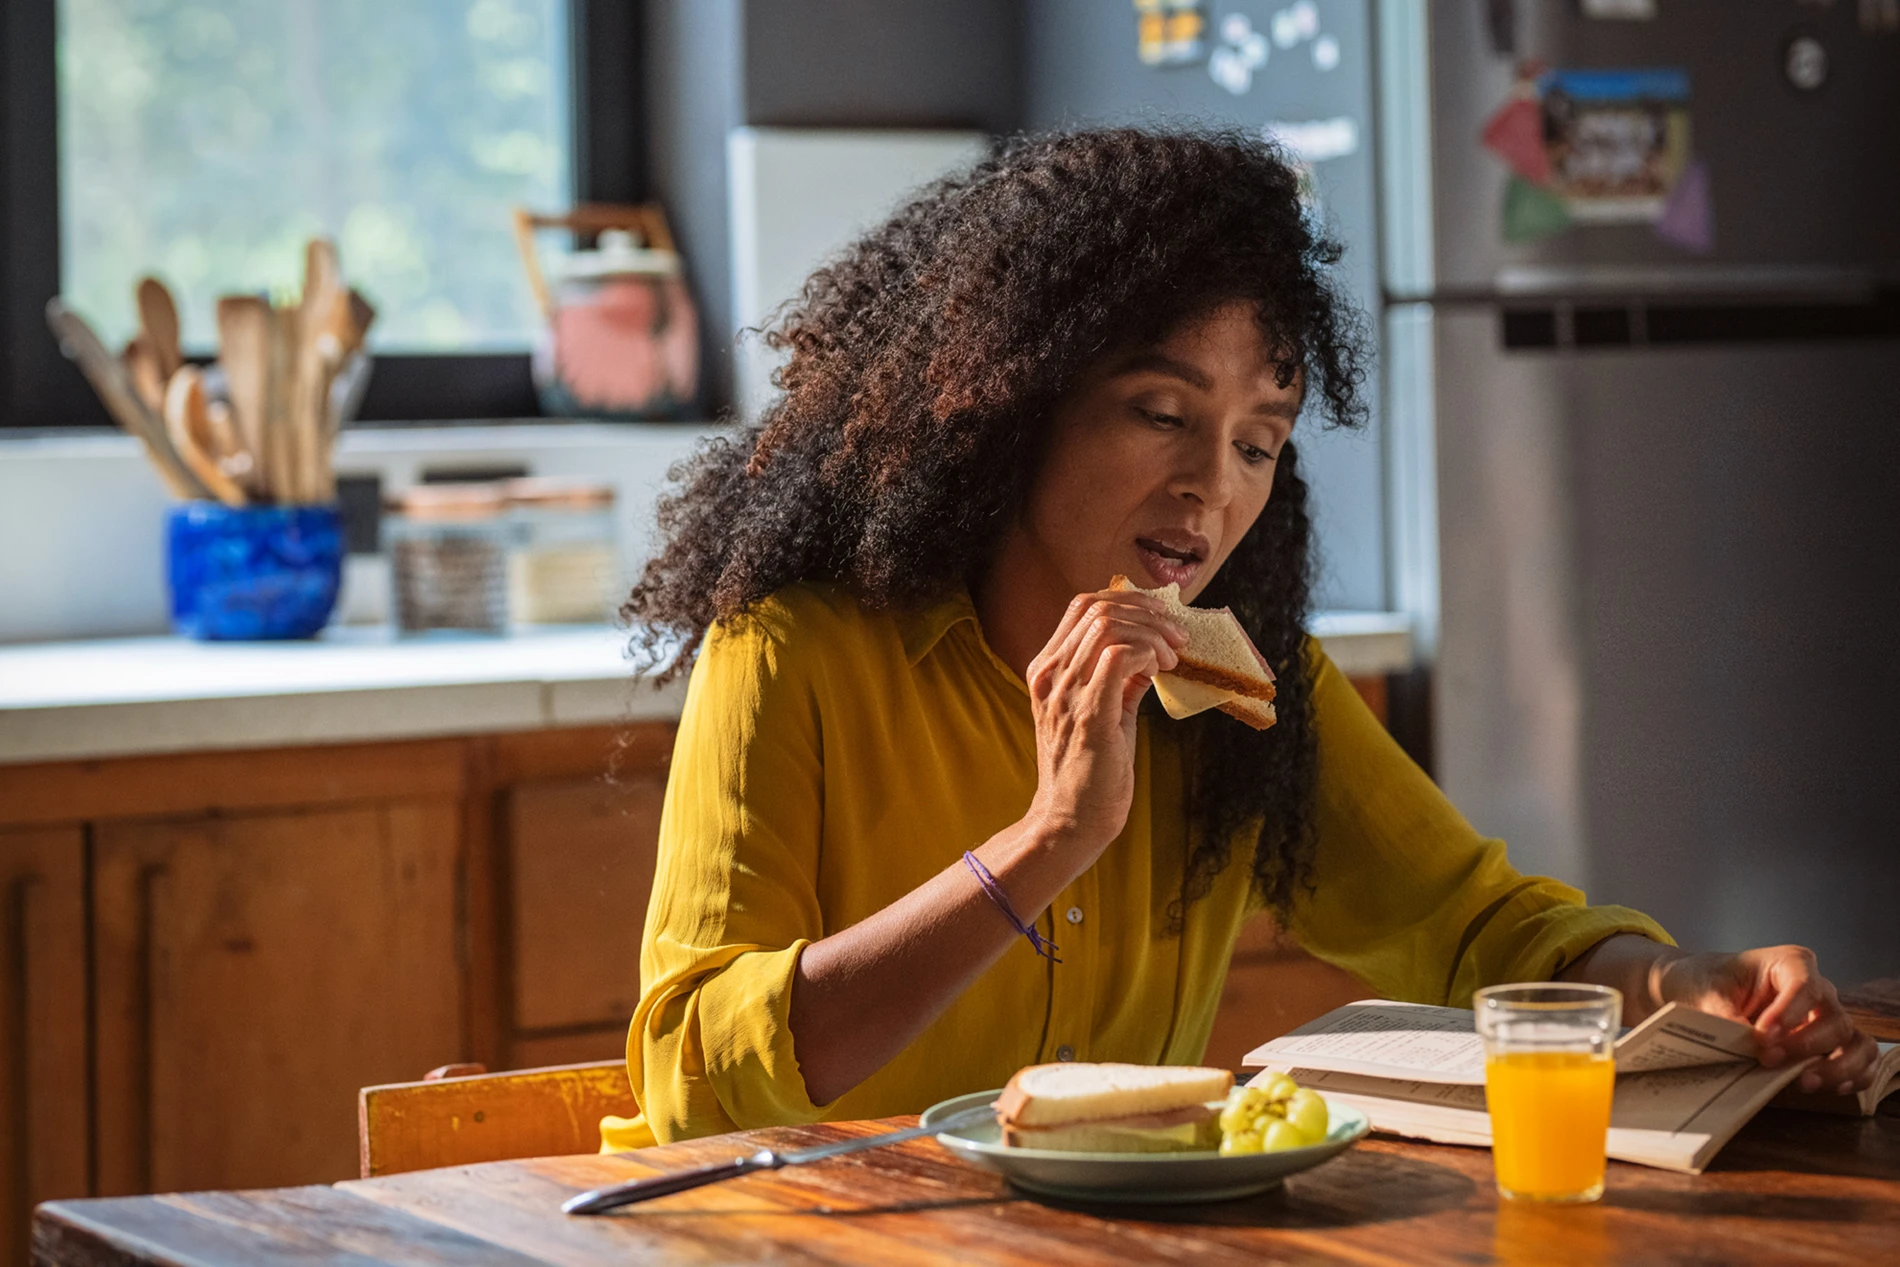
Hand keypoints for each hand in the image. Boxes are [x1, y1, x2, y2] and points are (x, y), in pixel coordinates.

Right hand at [1023, 588, 1186, 849]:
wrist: (1068, 823)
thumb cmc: (1086, 774)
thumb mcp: (1101, 714)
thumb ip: (1118, 682)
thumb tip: (1149, 657)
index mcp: (1047, 671)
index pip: (1083, 606)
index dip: (1129, 601)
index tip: (1161, 619)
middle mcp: (1049, 675)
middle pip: (1097, 607)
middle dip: (1147, 612)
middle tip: (1177, 638)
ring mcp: (1065, 693)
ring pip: (1109, 624)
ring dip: (1152, 632)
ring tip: (1172, 656)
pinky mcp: (1088, 714)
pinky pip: (1119, 656)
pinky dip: (1147, 652)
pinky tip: (1161, 669)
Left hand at [1654, 945, 1878, 1094]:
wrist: (1702, 991)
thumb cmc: (1707, 982)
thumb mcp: (1705, 991)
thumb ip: (1724, 1013)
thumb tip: (1743, 1039)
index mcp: (1789, 964)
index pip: (1804, 985)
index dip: (1789, 1013)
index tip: (1763, 1036)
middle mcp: (1818, 991)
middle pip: (1834, 1018)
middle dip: (1805, 1044)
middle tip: (1768, 1059)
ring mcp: (1827, 1019)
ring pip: (1856, 1042)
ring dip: (1838, 1066)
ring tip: (1804, 1082)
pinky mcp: (1831, 1045)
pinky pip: (1861, 1061)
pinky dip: (1856, 1077)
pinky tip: (1835, 1089)